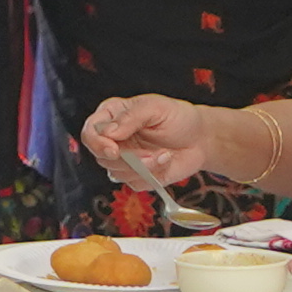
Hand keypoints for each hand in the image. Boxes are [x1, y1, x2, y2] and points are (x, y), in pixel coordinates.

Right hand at [82, 93, 221, 190]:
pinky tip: (164, 162)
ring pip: (117, 172)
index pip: (90, 132)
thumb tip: (109, 132)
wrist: (200, 139)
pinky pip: (133, 184)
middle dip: (128, 158)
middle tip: (151, 154)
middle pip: (102, 156)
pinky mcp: (136, 176)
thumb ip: (131, 117)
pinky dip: (151, 176)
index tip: (114, 149)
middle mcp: (114, 138)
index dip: (98, 143)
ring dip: (143, 167)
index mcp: (112, 116)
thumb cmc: (178, 117)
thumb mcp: (156, 107)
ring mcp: (124, 159)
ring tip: (164, 155)